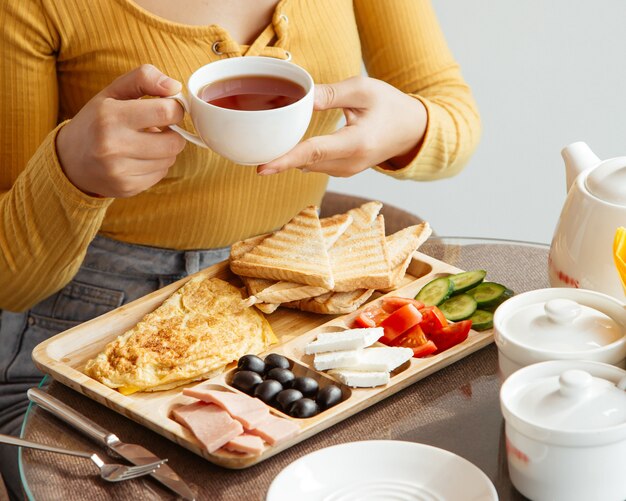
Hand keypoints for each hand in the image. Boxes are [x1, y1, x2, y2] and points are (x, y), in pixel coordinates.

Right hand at [56, 64, 185, 197]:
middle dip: (174, 133)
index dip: (175, 109)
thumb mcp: (113, 92)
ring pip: (170, 159)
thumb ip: (144, 79)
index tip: (169, 109)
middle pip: (174, 142)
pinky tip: (139, 158)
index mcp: (110, 115)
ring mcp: (119, 170)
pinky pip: (161, 174)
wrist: (69, 160)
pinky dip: (157, 165)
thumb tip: (175, 86)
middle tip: (161, 128)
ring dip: (165, 150)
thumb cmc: (97, 120)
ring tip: (146, 143)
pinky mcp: (126, 187)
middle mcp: (113, 145)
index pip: (166, 111)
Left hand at [256, 76, 426, 176]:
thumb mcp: (363, 90)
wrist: (412, 130)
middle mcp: (350, 164)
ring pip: (307, 164)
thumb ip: (331, 94)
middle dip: (281, 152)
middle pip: (305, 160)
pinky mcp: (343, 172)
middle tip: (259, 135)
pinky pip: (315, 165)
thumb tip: (302, 98)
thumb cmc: (389, 106)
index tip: (262, 168)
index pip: (314, 152)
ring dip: (291, 152)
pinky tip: (296, 139)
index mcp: (356, 143)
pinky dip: (303, 154)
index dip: (285, 160)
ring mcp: (346, 171)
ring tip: (278, 133)